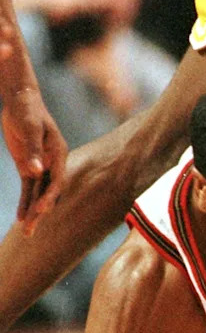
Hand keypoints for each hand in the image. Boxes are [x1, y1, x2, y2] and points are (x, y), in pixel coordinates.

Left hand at [0, 86, 66, 232]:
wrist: (21, 101)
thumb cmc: (27, 111)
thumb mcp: (29, 127)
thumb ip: (33, 150)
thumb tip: (36, 172)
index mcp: (58, 153)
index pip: (56, 179)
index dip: (50, 196)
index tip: (42, 210)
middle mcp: (53, 163)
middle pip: (49, 191)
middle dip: (40, 211)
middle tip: (30, 230)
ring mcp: (41, 165)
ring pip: (38, 193)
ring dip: (33, 211)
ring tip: (27, 232)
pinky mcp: (28, 166)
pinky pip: (28, 188)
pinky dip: (25, 201)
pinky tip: (20, 217)